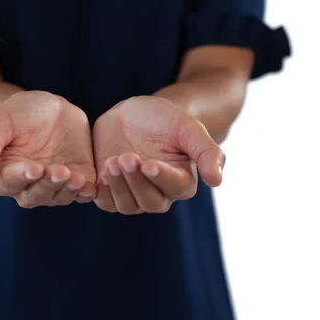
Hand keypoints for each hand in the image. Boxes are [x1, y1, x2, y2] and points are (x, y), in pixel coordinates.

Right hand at [0, 91, 96, 207]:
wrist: (49, 108)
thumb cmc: (17, 114)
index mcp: (6, 173)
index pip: (10, 183)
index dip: (22, 178)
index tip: (34, 169)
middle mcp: (30, 185)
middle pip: (36, 195)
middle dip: (48, 185)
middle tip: (59, 172)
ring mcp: (55, 185)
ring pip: (60, 196)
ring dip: (67, 189)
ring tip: (76, 177)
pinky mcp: (79, 179)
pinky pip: (83, 192)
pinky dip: (87, 191)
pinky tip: (90, 184)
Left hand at [92, 96, 224, 213]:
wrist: (136, 113)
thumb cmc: (167, 119)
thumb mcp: (188, 128)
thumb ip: (206, 151)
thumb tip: (218, 181)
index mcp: (182, 180)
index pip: (176, 187)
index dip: (162, 178)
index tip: (149, 163)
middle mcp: (159, 193)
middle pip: (150, 202)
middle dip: (136, 181)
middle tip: (126, 157)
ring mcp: (133, 194)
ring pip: (127, 205)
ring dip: (118, 186)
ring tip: (112, 162)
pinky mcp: (111, 190)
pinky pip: (106, 201)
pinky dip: (102, 191)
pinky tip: (101, 172)